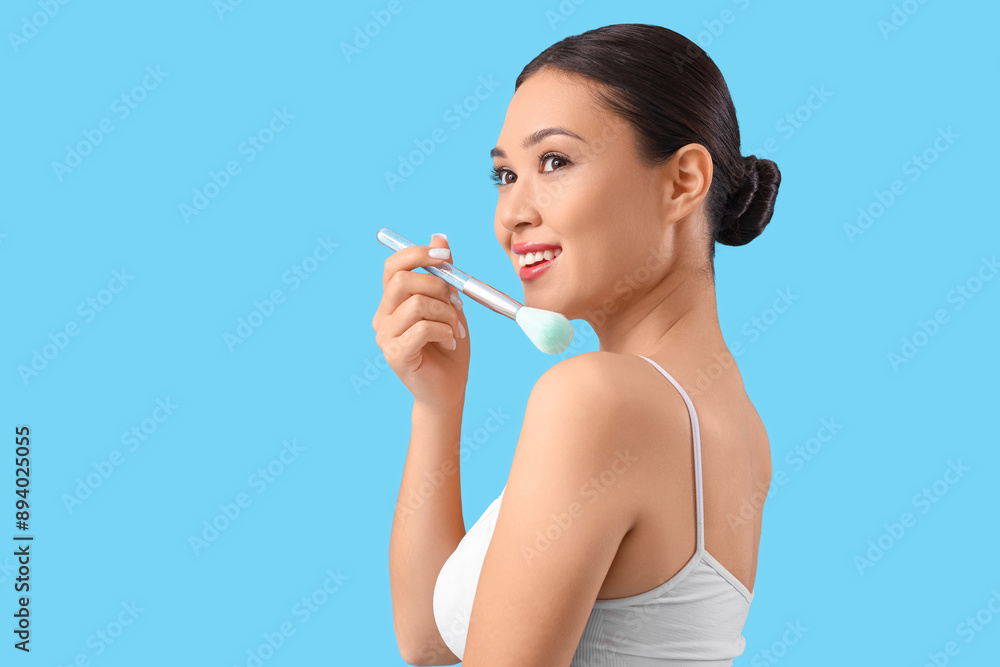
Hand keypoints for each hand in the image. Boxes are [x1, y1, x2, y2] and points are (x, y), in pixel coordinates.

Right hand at [372, 234, 469, 411]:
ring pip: (416, 304)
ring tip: (456, 328)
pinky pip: (423, 328)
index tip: (446, 256)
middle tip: (457, 303)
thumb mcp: (450, 304)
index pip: (393, 265)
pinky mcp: (395, 355)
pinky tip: (451, 342)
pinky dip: (445, 331)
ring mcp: (385, 337)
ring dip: (446, 312)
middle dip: (438, 285)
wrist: (449, 390)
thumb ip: (443, 274)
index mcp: (392, 301)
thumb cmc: (449, 347)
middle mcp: (382, 316)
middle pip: (402, 280)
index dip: (418, 253)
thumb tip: (439, 236)